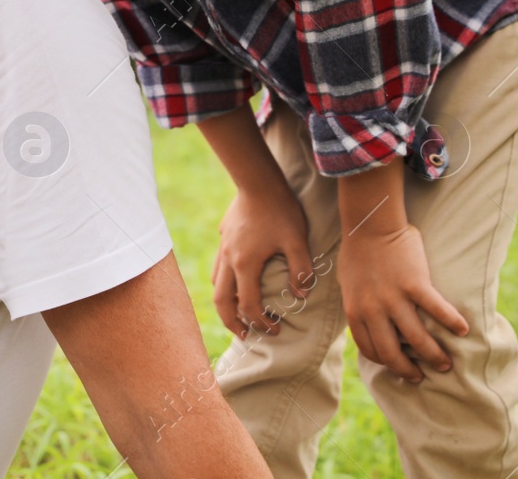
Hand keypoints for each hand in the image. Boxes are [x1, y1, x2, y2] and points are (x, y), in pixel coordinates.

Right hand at [212, 184, 313, 337]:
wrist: (258, 181)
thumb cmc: (280, 210)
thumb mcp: (297, 240)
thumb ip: (300, 270)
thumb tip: (300, 295)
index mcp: (245, 264)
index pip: (248, 305)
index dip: (261, 323)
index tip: (276, 329)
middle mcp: (228, 259)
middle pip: (221, 301)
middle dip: (232, 323)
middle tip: (247, 336)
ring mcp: (223, 248)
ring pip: (216, 285)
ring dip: (226, 305)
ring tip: (239, 315)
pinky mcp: (224, 238)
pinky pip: (217, 269)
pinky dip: (225, 285)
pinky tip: (237, 284)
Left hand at [339, 222, 468, 382]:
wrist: (369, 225)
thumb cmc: (358, 253)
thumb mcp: (349, 286)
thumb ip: (359, 307)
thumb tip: (369, 325)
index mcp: (355, 311)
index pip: (370, 349)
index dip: (385, 362)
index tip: (398, 366)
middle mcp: (373, 310)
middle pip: (392, 353)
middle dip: (408, 370)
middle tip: (422, 376)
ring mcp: (394, 298)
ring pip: (418, 339)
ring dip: (434, 355)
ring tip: (446, 363)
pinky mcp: (415, 284)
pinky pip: (437, 310)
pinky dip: (452, 322)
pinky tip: (463, 330)